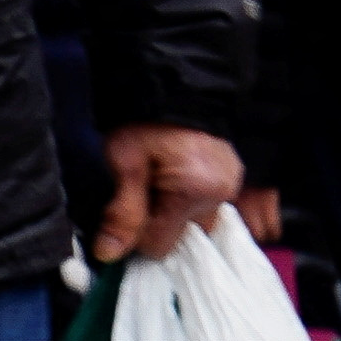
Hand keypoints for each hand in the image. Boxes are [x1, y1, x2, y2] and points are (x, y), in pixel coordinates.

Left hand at [93, 124, 246, 264]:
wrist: (168, 87)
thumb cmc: (143, 122)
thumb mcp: (124, 164)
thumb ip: (122, 213)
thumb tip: (110, 254)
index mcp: (196, 190)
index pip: (161, 244)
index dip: (136, 233)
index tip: (126, 209)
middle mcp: (220, 192)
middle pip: (182, 235)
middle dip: (158, 221)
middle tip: (142, 190)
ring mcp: (230, 184)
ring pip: (194, 223)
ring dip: (174, 212)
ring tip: (159, 181)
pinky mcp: (230, 177)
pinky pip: (205, 207)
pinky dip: (187, 201)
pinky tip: (173, 181)